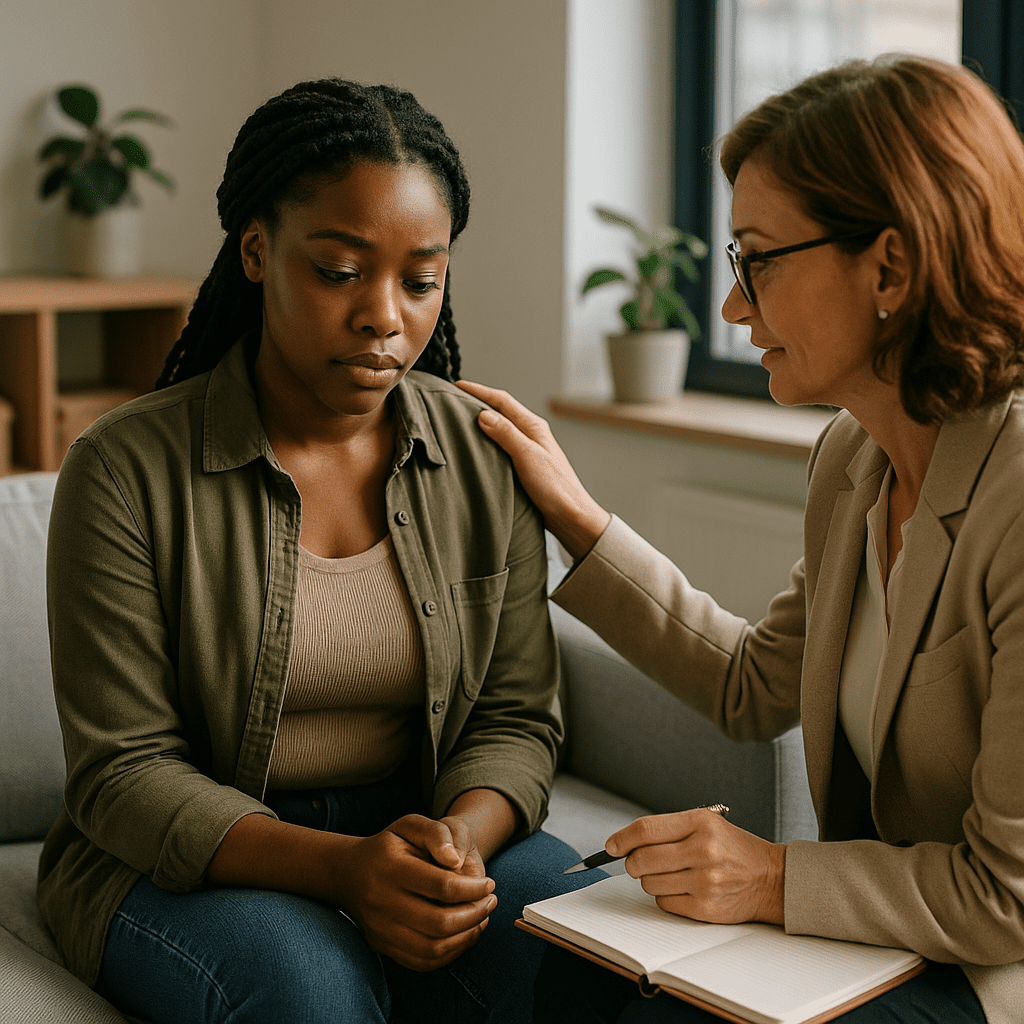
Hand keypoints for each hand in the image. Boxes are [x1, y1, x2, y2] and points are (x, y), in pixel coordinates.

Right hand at [340, 813, 496, 970]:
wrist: (349, 873)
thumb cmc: (389, 846)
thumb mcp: (410, 825)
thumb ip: (436, 834)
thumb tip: (456, 860)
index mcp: (391, 868)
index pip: (442, 886)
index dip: (474, 888)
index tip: (490, 883)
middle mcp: (382, 902)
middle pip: (440, 922)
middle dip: (475, 914)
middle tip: (491, 902)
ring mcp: (380, 929)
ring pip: (433, 948)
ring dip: (467, 936)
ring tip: (482, 918)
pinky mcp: (382, 946)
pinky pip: (422, 962)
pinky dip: (450, 953)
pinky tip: (464, 934)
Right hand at [455, 379, 610, 559]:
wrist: (571, 515)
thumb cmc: (554, 487)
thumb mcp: (527, 457)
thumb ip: (506, 434)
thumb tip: (484, 415)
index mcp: (534, 427)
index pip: (503, 401)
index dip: (479, 391)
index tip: (457, 385)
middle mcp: (532, 434)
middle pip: (502, 411)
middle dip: (479, 401)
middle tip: (455, 398)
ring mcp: (529, 449)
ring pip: (501, 428)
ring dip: (483, 421)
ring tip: (462, 418)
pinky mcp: (526, 465)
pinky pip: (502, 445)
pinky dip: (488, 440)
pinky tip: (478, 446)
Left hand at [606, 809, 785, 925]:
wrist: (770, 877)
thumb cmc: (732, 849)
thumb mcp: (706, 824)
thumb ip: (668, 829)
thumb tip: (624, 842)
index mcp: (700, 822)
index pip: (646, 829)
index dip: (622, 838)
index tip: (611, 845)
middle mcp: (702, 849)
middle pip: (642, 859)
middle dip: (632, 862)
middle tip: (638, 862)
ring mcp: (704, 880)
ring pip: (649, 883)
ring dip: (650, 880)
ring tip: (669, 874)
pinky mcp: (705, 907)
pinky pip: (664, 903)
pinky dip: (665, 896)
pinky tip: (682, 888)